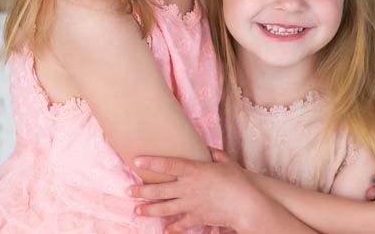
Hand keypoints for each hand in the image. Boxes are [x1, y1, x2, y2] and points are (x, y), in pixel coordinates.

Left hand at [128, 148, 259, 232]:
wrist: (246, 205)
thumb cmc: (238, 181)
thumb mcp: (226, 162)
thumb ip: (215, 154)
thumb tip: (207, 149)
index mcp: (194, 171)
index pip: (168, 164)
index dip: (151, 162)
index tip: (136, 160)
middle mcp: (188, 187)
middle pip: (159, 189)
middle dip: (141, 190)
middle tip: (128, 190)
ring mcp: (190, 204)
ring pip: (164, 208)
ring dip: (149, 210)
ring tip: (137, 210)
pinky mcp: (197, 217)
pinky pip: (181, 223)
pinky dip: (173, 227)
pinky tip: (165, 229)